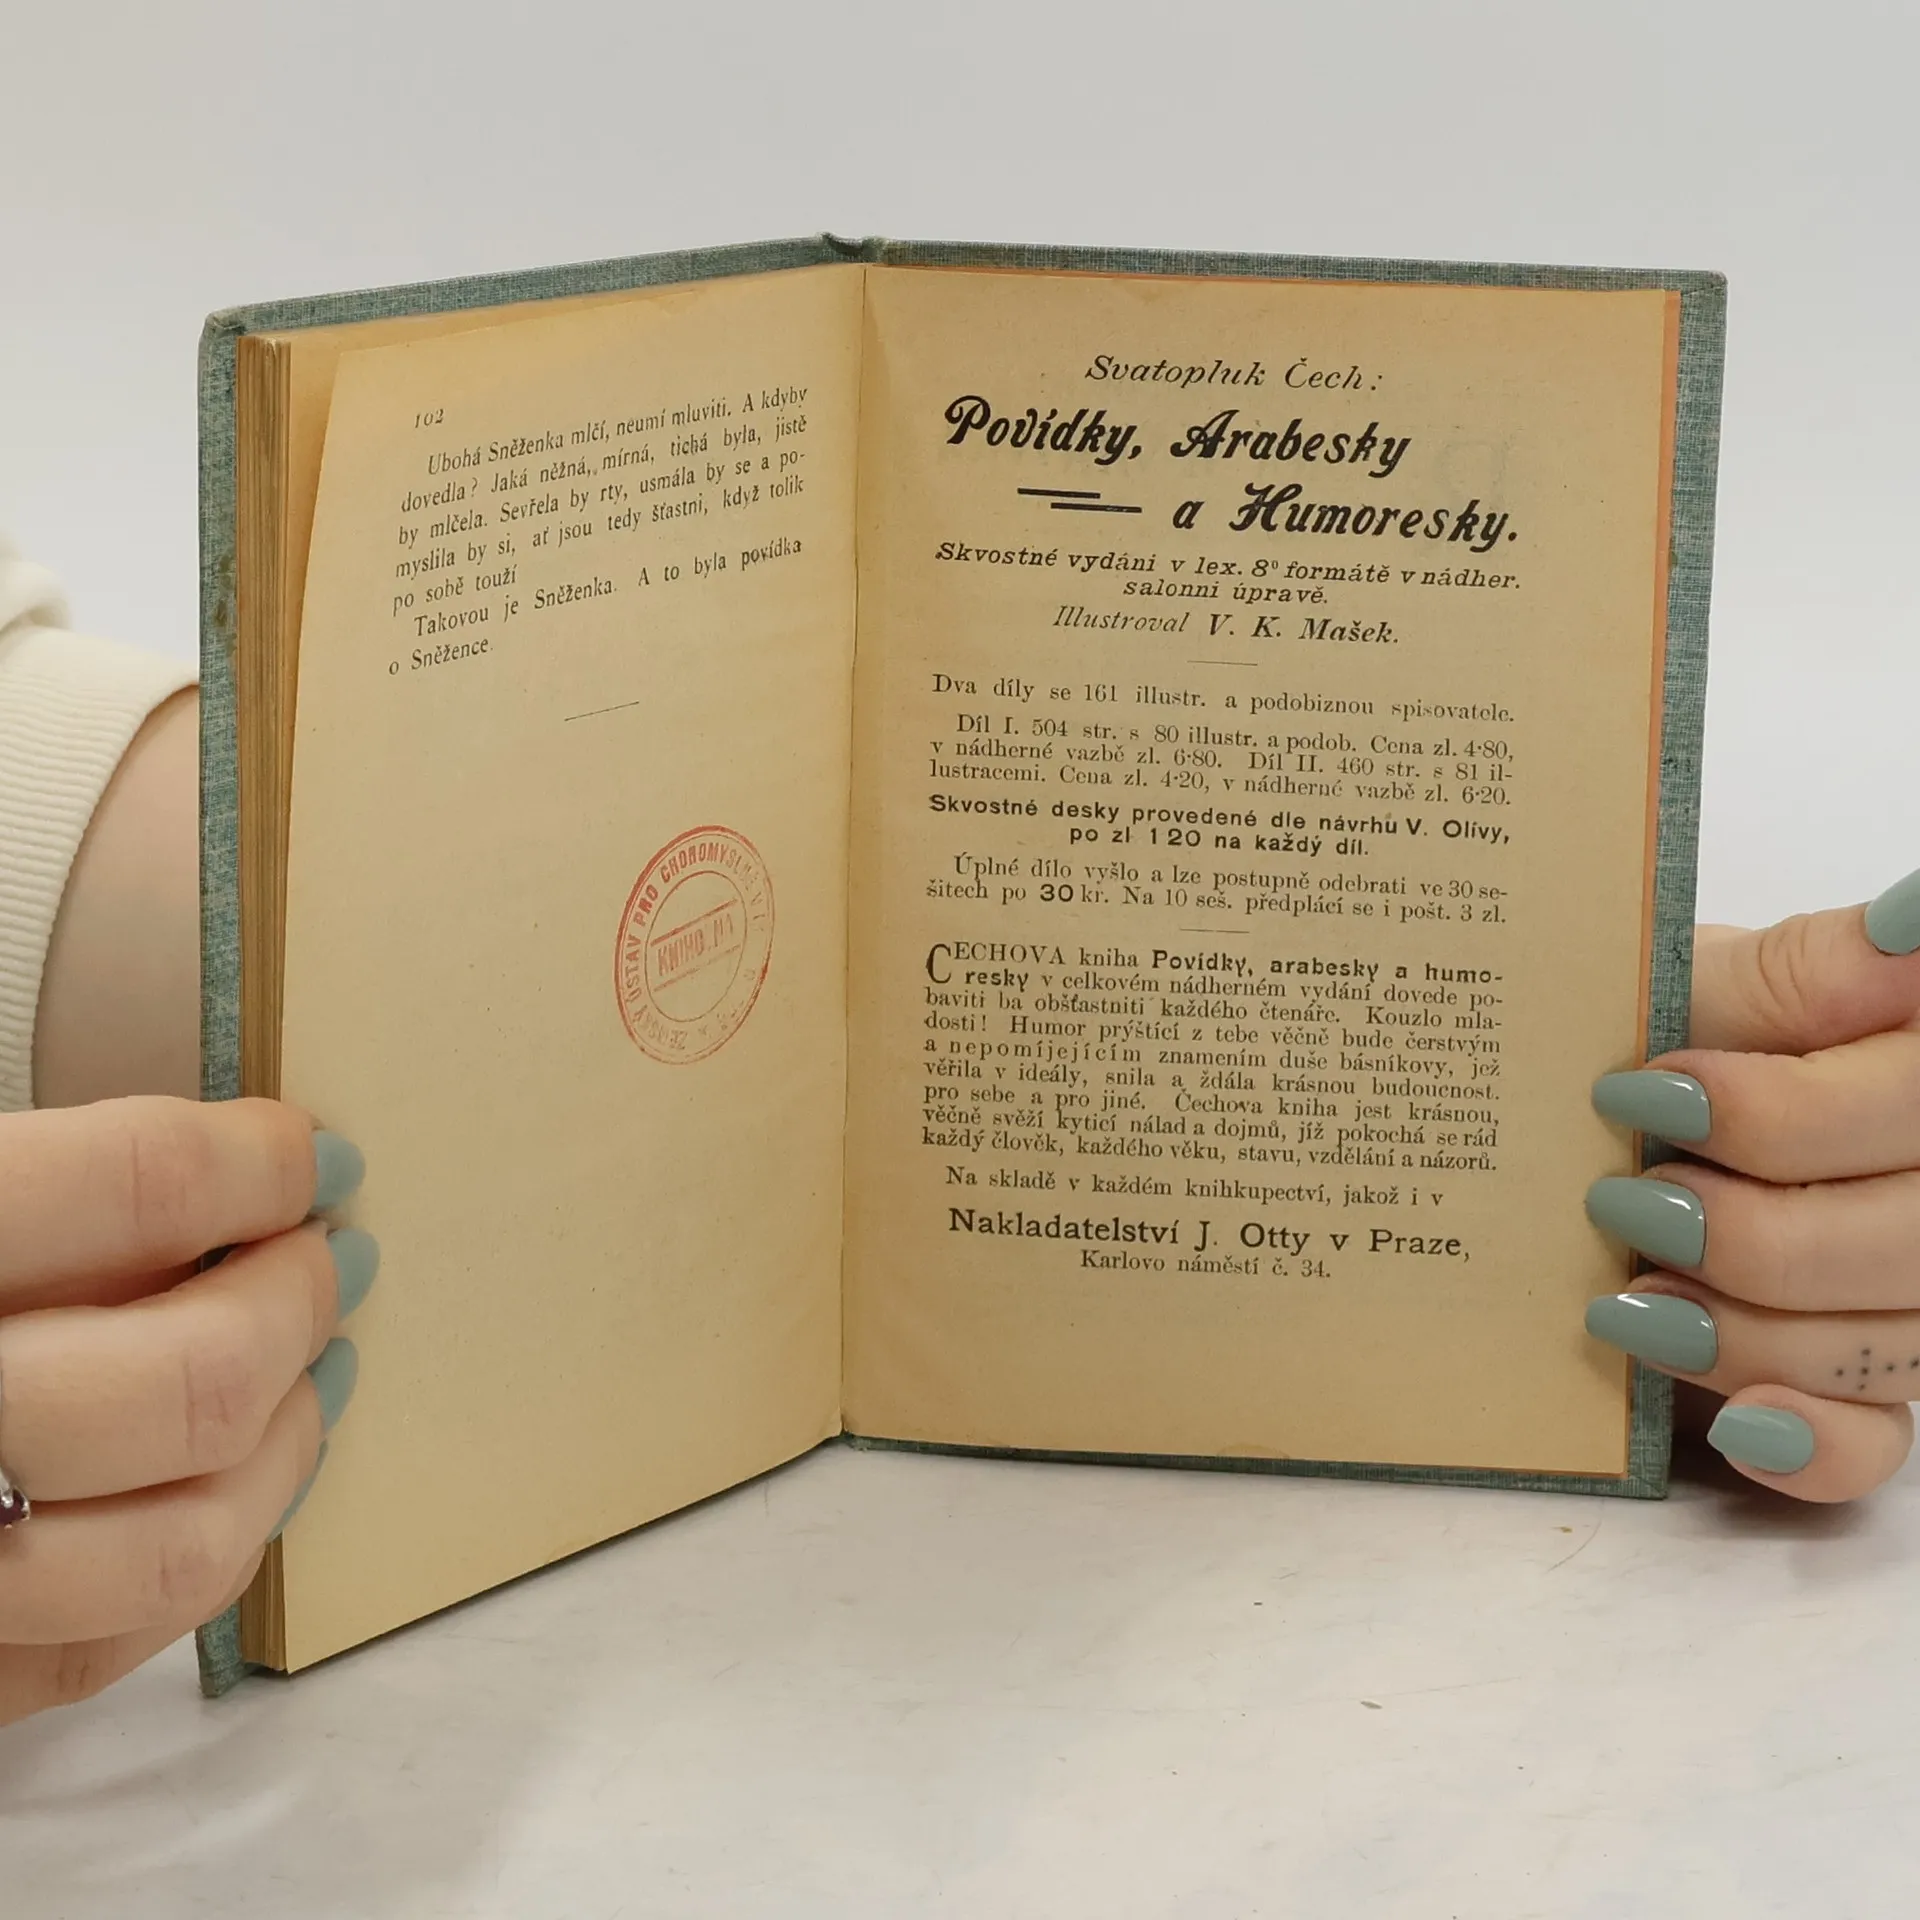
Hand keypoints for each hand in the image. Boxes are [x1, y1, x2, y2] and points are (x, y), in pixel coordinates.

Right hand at [0, 1097, 370, 1724]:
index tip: (310, 1150)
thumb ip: (31, 1194)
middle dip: (296, 1300)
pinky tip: (247, 1470)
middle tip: (328, 1249)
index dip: (251, 1159)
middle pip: (188, 1380)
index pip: (122, 1184)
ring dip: (292, 1438)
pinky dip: (216, 1549)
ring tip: (319, 1361)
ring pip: (186, 1541)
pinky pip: (117, 1645)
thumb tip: (229, 1168)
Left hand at [1583, 867, 1919, 1502]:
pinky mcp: (1856, 1387)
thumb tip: (1916, 921)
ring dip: (1745, 1328)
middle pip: (1913, 1236)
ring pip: (1889, 1343)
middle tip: (1618, 1198)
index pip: (1914, 1100)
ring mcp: (1906, 1292)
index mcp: (1913, 1060)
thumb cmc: (1646, 1035)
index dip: (1786, 1113)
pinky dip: (1804, 1441)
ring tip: (1626, 1292)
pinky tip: (1736, 1422)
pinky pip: (1872, 1445)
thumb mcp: (1695, 980)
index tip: (1657, 1089)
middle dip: (1754, 1230)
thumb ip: (1806, 971)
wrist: (1576, 1126)